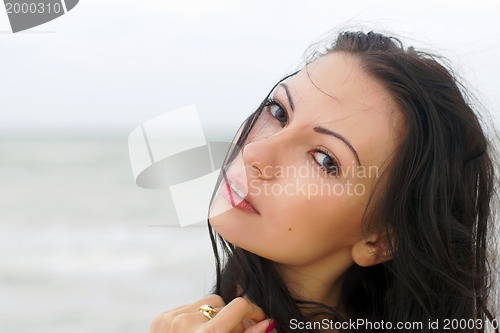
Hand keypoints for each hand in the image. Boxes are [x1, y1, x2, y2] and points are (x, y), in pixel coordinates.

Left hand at [149, 294, 272, 332]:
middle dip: (230, 319)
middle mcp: (187, 323)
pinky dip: (194, 319)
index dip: (252, 311)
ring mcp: (172, 318)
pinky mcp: (161, 318)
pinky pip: (187, 307)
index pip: (239, 305)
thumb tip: (269, 323)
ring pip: (205, 303)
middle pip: (222, 304)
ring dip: (211, 317)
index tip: (257, 319)